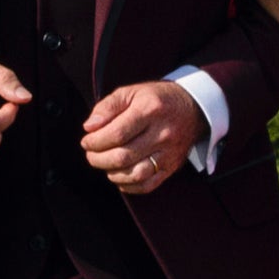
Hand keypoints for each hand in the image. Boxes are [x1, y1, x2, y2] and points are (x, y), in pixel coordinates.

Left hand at [81, 79, 205, 194]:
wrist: (192, 108)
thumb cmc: (155, 99)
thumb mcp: (131, 92)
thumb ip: (107, 106)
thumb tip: (89, 127)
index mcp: (150, 110)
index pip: (117, 133)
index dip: (96, 142)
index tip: (86, 141)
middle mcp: (162, 133)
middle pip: (124, 156)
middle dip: (99, 159)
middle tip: (90, 154)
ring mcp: (169, 152)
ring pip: (136, 174)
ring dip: (112, 173)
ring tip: (104, 164)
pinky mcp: (173, 166)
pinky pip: (148, 185)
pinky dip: (129, 185)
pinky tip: (119, 176)